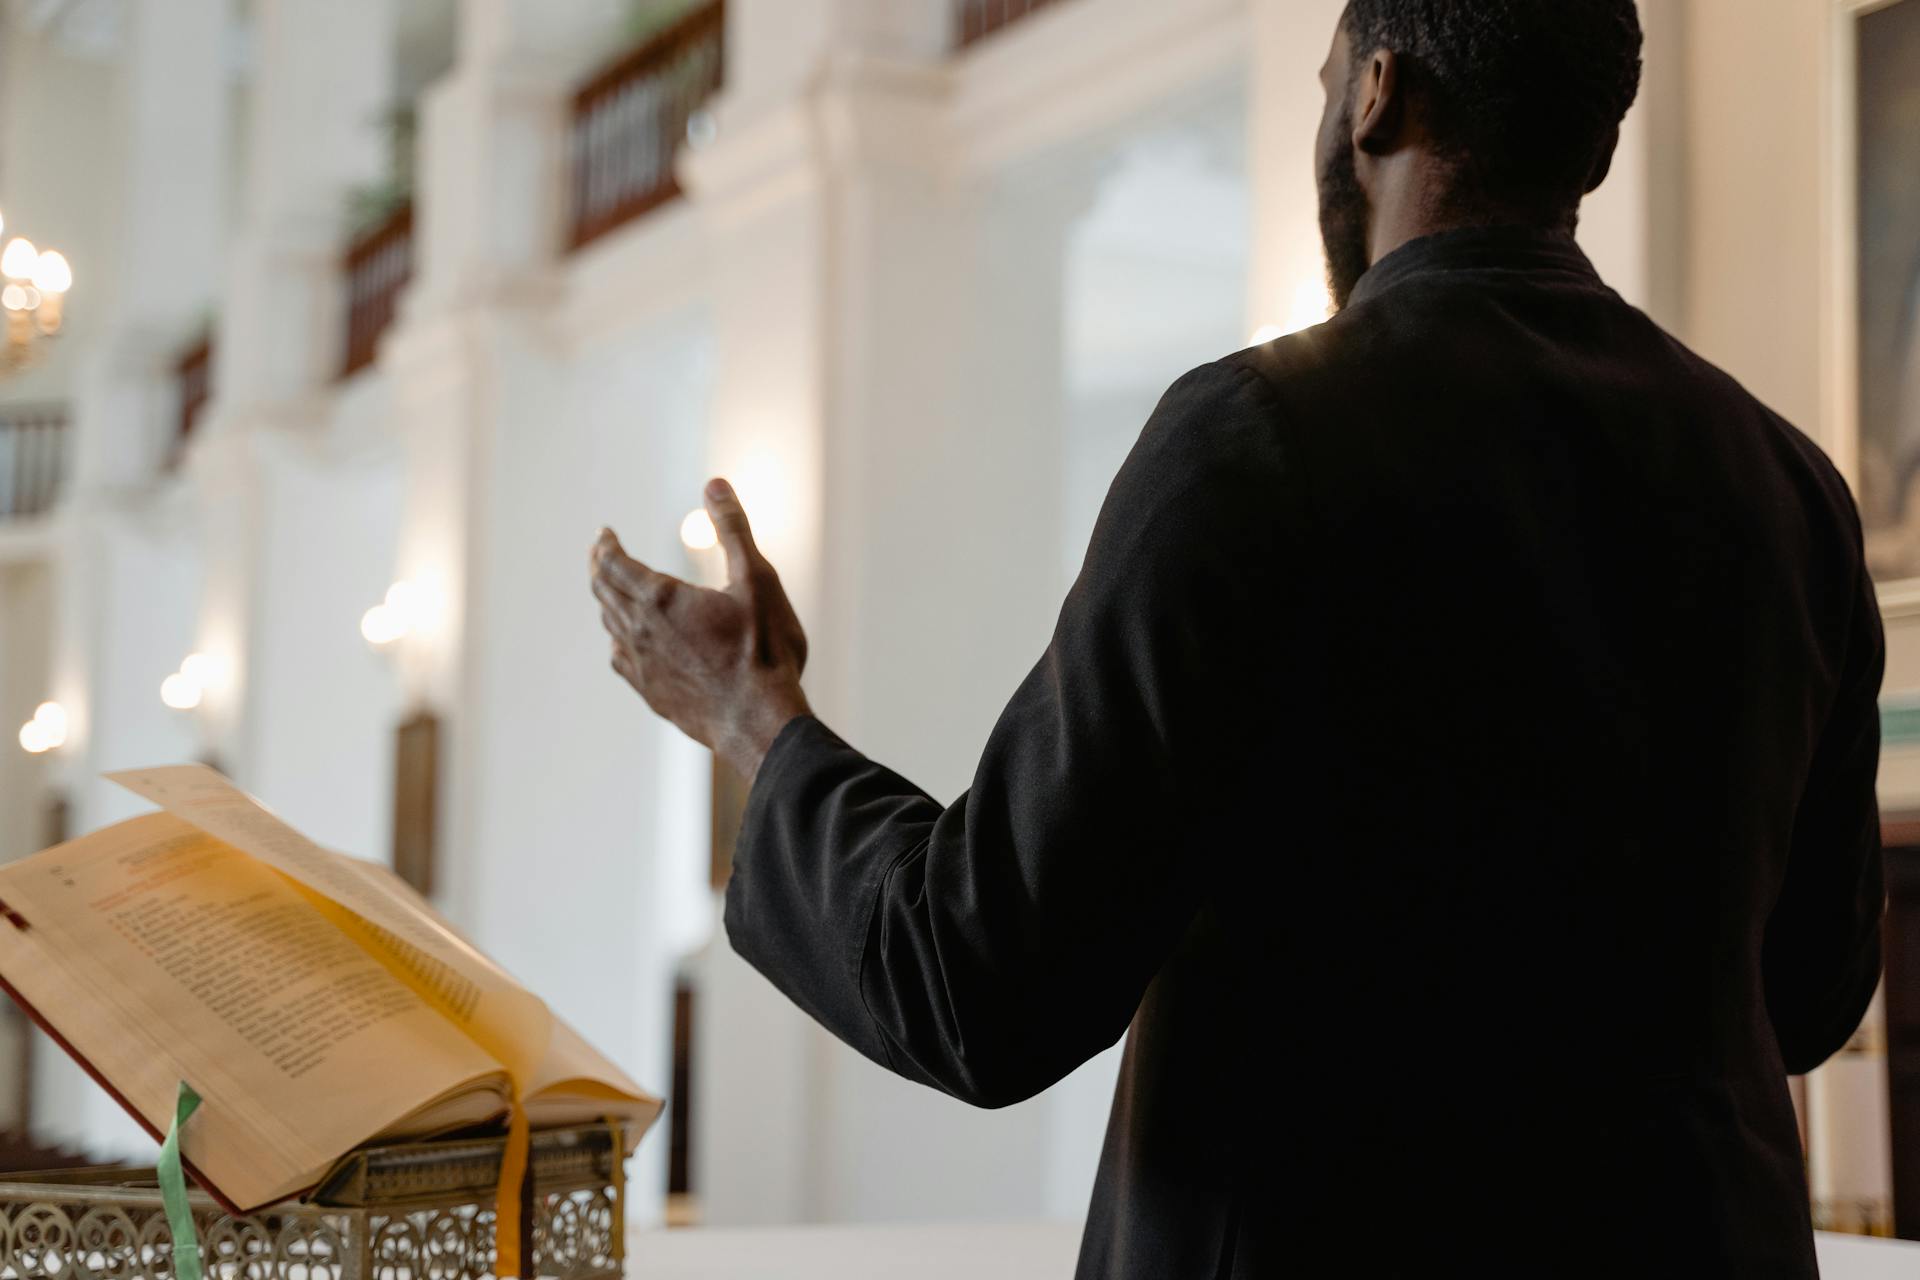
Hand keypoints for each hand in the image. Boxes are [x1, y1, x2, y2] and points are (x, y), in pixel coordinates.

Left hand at [592, 479, 810, 781]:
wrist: (761, 723)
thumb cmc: (764, 651)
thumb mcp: (757, 579)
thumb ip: (732, 530)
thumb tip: (714, 484)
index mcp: (661, 599)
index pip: (613, 563)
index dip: (606, 545)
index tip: (604, 533)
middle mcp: (641, 631)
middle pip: (604, 592)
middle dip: (600, 567)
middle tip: (601, 553)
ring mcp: (643, 667)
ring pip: (611, 625)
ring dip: (608, 602)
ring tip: (612, 590)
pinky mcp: (653, 695)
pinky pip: (622, 660)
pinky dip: (618, 640)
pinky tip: (626, 644)